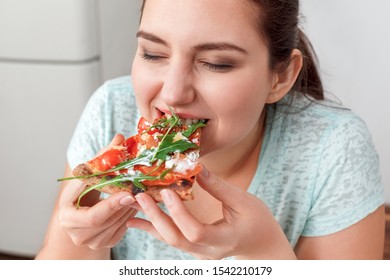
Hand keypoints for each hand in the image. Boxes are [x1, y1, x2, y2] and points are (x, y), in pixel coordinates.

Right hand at [57, 134, 137, 249]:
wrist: (80, 211)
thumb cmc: (82, 189)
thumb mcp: (87, 175)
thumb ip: (101, 158)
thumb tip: (120, 137)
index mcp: (67, 217)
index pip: (93, 216)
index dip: (112, 204)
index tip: (129, 192)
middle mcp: (76, 234)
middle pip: (108, 222)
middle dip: (125, 205)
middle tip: (141, 191)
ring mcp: (91, 242)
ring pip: (118, 226)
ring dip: (131, 209)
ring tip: (139, 193)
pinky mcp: (104, 244)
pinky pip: (123, 230)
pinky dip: (131, 215)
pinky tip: (135, 202)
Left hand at [127, 167, 294, 258]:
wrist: (261, 244)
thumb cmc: (258, 221)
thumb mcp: (244, 201)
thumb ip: (219, 187)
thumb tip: (196, 168)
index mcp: (224, 240)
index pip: (196, 232)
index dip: (180, 214)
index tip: (167, 191)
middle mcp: (208, 252)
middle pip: (177, 239)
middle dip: (156, 218)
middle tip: (140, 196)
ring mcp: (199, 253)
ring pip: (170, 240)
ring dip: (151, 221)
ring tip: (132, 204)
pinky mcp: (194, 248)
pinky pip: (171, 238)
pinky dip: (154, 227)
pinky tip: (136, 220)